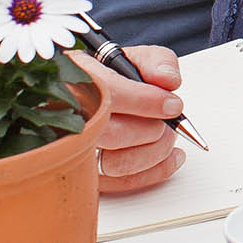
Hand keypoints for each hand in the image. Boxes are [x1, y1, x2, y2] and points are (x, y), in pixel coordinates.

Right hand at [71, 44, 186, 193]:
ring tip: (164, 135)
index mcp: (79, 80)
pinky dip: (152, 173)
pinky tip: (170, 157)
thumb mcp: (135, 58)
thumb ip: (158, 62)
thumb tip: (169, 82)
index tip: (173, 105)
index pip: (110, 95)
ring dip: (153, 152)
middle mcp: (70, 116)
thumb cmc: (110, 78)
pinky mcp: (85, 174)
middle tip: (166, 120)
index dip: (148, 102)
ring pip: (117, 164)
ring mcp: (73, 149)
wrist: (84, 97)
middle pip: (114, 134)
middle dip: (152, 128)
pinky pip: (119, 184)